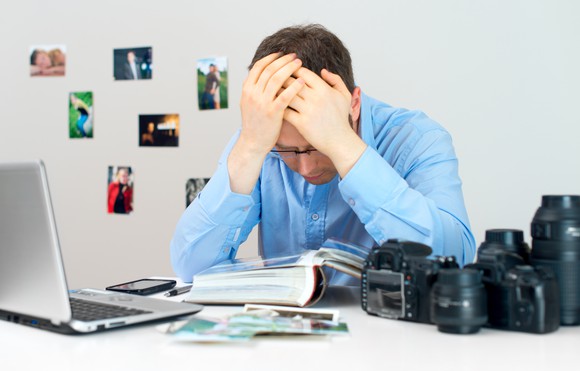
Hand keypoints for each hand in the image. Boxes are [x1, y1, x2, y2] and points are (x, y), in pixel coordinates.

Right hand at [227, 53, 304, 193]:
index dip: (271, 58)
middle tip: (294, 56)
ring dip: (289, 68)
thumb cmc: (255, 123)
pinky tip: (302, 81)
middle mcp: (252, 93)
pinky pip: (285, 95)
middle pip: (269, 70)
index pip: (258, 67)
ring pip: (276, 79)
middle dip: (283, 60)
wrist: (253, 142)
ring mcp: (262, 103)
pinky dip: (294, 86)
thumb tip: (264, 73)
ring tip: (299, 64)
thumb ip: (255, 88)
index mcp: (246, 89)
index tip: (281, 54)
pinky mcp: (273, 112)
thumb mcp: (248, 103)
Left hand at [283, 68, 365, 176]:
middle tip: (275, 80)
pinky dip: (279, 108)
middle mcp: (316, 98)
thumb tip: (323, 71)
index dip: (293, 70)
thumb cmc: (341, 118)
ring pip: (286, 95)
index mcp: (324, 89)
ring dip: (278, 93)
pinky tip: (275, 107)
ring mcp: (308, 111)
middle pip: (292, 82)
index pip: (303, 73)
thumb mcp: (344, 96)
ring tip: (273, 92)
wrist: (340, 141)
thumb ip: (336, 80)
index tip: (288, 72)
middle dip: (282, 79)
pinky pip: (285, 112)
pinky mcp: (301, 123)